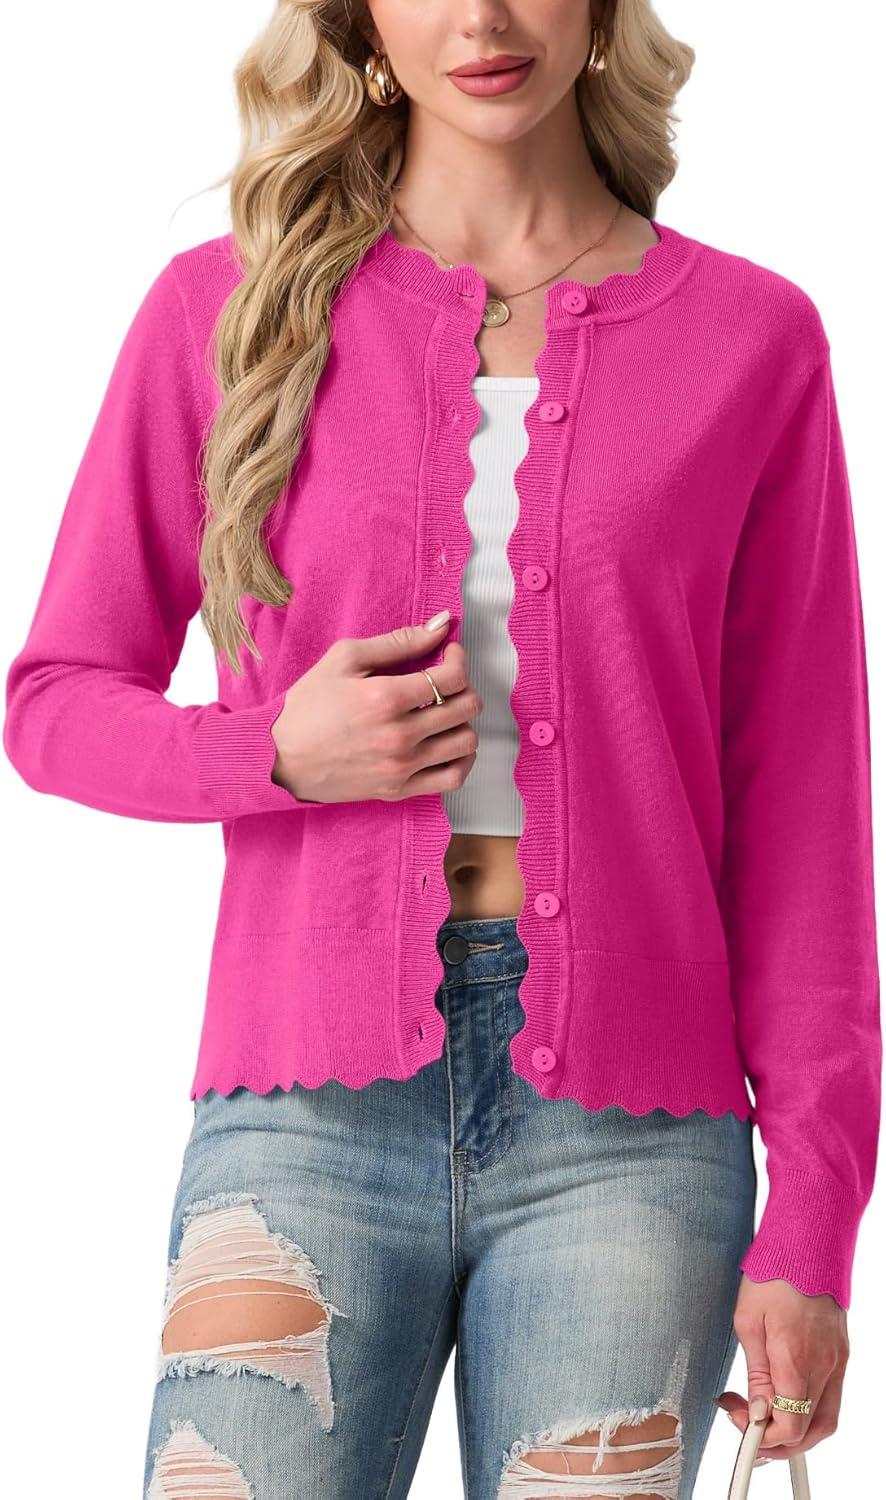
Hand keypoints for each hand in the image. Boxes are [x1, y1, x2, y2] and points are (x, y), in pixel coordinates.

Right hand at [270, 614, 482, 803]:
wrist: (280, 758)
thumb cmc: (308, 705)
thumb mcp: (344, 659)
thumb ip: (398, 641)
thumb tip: (441, 624)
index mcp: (385, 697)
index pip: (452, 677)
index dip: (459, 660)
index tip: (448, 656)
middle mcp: (399, 735)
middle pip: (465, 708)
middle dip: (464, 687)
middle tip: (446, 682)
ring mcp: (401, 766)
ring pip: (466, 742)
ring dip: (463, 722)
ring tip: (445, 712)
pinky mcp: (399, 790)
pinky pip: (453, 778)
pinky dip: (462, 760)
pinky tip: (448, 744)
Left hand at [714, 1274, 848, 1464]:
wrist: (806, 1243)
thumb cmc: (773, 1274)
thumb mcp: (748, 1321)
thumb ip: (756, 1373)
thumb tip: (758, 1412)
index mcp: (797, 1359)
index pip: (789, 1426)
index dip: (762, 1435)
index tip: (740, 1420)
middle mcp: (824, 1366)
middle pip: (810, 1432)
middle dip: (777, 1440)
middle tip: (748, 1424)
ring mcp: (837, 1362)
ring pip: (824, 1420)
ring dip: (796, 1430)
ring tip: (764, 1414)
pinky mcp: (841, 1354)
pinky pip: (831, 1398)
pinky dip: (809, 1410)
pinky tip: (785, 1396)